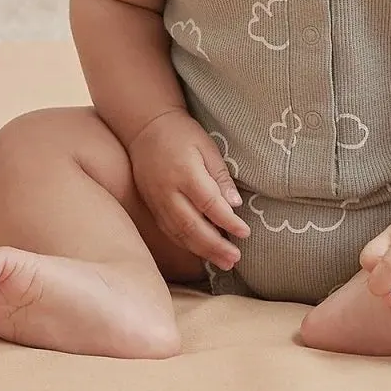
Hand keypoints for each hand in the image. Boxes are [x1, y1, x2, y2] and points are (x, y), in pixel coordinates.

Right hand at [127, 109, 250, 269]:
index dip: (228, 221)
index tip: (245, 233)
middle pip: (192, 225)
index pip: (209, 204)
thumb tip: (235, 204)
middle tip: (235, 258)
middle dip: (215, 245)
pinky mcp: (151, 207)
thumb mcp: (206, 146)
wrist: (145, 128)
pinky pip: (169, 231)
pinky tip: (202, 253)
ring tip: (224, 263)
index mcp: (185, 172)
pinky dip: (186, 245)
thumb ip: (220, 175)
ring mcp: (157, 201)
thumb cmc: (181, 134)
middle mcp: (168, 191)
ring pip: (179, 233)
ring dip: (202, 251)